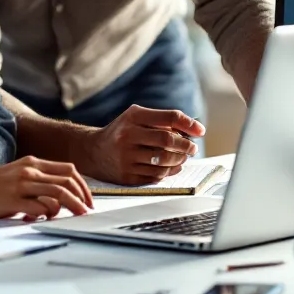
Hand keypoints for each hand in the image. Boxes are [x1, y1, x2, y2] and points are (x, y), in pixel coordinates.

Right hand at [0, 156, 92, 220]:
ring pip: (58, 193)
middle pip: (68, 181)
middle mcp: (29, 171)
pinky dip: (48, 215)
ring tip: (76, 216)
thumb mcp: (17, 174)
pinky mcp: (13, 200)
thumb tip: (59, 197)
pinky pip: (40, 208)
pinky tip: (43, 219)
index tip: (87, 200)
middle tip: (87, 210)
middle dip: (83, 197)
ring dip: (72, 206)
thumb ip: (37, 180)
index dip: (82, 186)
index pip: (68, 170)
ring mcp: (21, 185)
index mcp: (32, 163)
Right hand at [82, 106, 204, 185]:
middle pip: (167, 140)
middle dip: (186, 145)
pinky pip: (156, 176)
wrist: (92, 151)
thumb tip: (194, 129)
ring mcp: (126, 158)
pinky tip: (173, 166)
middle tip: (192, 147)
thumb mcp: (136, 117)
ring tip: (183, 157)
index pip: (168, 117)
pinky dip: (169, 171)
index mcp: (133, 117)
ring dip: (180, 160)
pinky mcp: (126, 176)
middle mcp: (127, 136)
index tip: (200, 131)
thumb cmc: (122, 131)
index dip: (188, 124)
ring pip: (164, 161)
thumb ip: (162, 120)